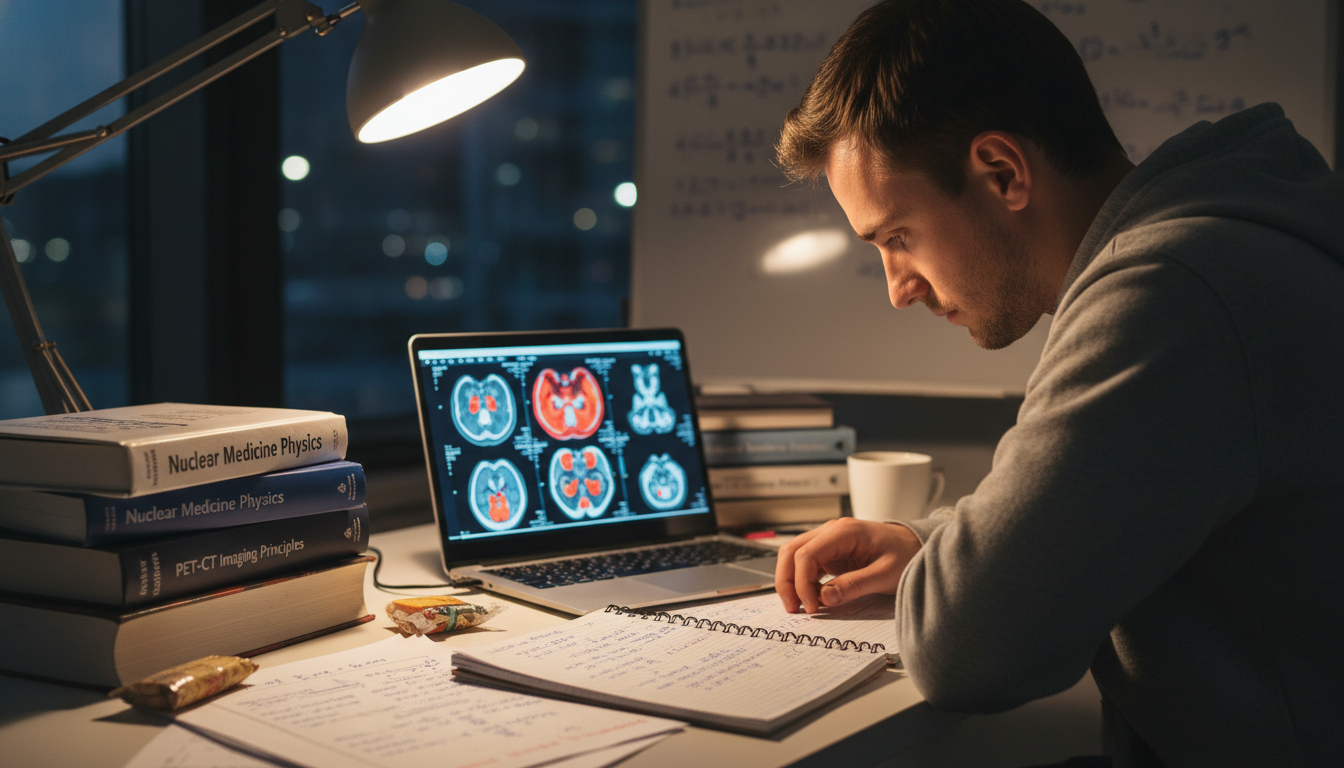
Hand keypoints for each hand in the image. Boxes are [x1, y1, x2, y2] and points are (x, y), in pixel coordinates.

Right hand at [775, 517, 921, 613]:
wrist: (915, 544)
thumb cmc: (905, 554)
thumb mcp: (885, 574)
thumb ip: (855, 586)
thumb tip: (825, 598)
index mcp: (844, 531)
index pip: (806, 554)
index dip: (802, 582)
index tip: (812, 606)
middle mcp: (831, 532)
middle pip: (791, 552)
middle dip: (787, 581)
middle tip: (793, 608)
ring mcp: (828, 541)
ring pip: (794, 557)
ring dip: (791, 581)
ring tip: (799, 606)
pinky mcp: (830, 552)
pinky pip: (806, 564)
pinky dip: (803, 581)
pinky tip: (811, 599)